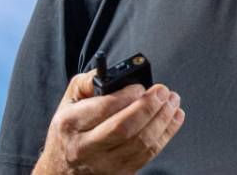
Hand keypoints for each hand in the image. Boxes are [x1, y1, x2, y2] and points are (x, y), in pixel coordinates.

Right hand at [33, 70, 184, 174]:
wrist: (62, 170)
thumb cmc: (69, 130)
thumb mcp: (68, 101)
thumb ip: (88, 82)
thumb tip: (115, 73)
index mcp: (71, 124)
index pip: (103, 109)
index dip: (126, 96)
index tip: (140, 86)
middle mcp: (87, 147)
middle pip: (124, 128)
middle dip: (148, 107)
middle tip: (163, 91)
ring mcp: (105, 164)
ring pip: (141, 143)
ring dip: (163, 120)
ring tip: (172, 101)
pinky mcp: (121, 173)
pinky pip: (149, 154)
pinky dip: (166, 134)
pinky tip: (174, 117)